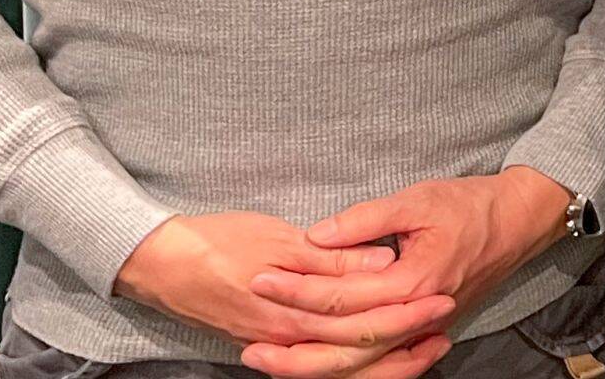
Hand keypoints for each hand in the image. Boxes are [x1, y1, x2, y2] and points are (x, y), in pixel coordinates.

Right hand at [114, 212, 452, 375]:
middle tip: (443, 329)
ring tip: (425, 346)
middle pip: (356, 357)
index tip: (443, 299)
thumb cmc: (217, 241)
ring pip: (339, 369)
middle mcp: (286, 339)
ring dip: (385, 362)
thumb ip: (331, 257)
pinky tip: (379, 352)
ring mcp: (277, 345)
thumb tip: (381, 260)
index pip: (360, 324)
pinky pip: (320, 364)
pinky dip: (354, 363)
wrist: (160, 263)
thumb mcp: (278, 238)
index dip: (404, 314)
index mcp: (291, 314)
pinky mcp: (271, 341)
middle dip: (404, 346)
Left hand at [244, 168, 571, 374]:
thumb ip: (364, 221)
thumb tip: (314, 238)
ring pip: (358, 363)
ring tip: (268, 360)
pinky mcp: (421, 330)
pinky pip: (376, 360)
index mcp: (412, 284)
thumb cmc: (471, 205)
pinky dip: (343, 366)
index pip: (342, 298)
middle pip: (344, 345)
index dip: (298, 289)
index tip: (261, 277)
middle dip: (292, 341)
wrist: (519, 221)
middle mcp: (415, 316)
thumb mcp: (418, 199)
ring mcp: (420, 329)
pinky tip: (313, 363)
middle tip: (249, 340)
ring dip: (311, 366)